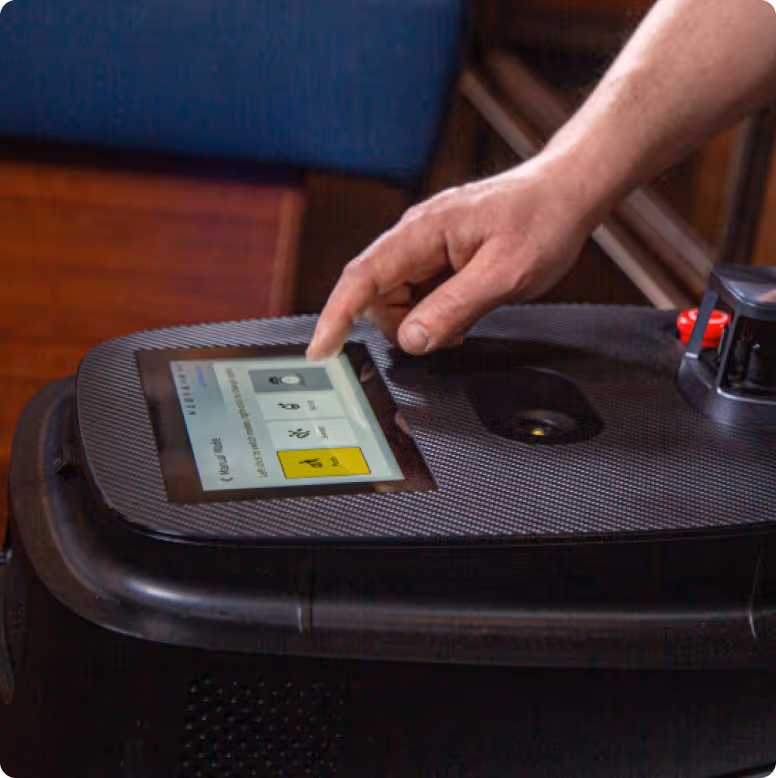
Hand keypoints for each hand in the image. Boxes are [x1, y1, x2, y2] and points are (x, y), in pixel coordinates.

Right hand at [306, 156, 600, 359]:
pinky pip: (419, 295)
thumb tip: (412, 339)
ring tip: (469, 311)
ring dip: (424, 320)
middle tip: (454, 329)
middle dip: (405, 324)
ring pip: (397, 300)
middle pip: (377, 296)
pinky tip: (467, 306)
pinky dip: (436, 313)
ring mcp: (425, 247)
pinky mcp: (437, 258)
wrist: (565, 193)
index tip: (321, 350)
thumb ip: (454, 307)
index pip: (362, 277)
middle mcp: (415, 237)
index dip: (336, 316)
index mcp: (423, 231)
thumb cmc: (542, 220)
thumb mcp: (505, 273)